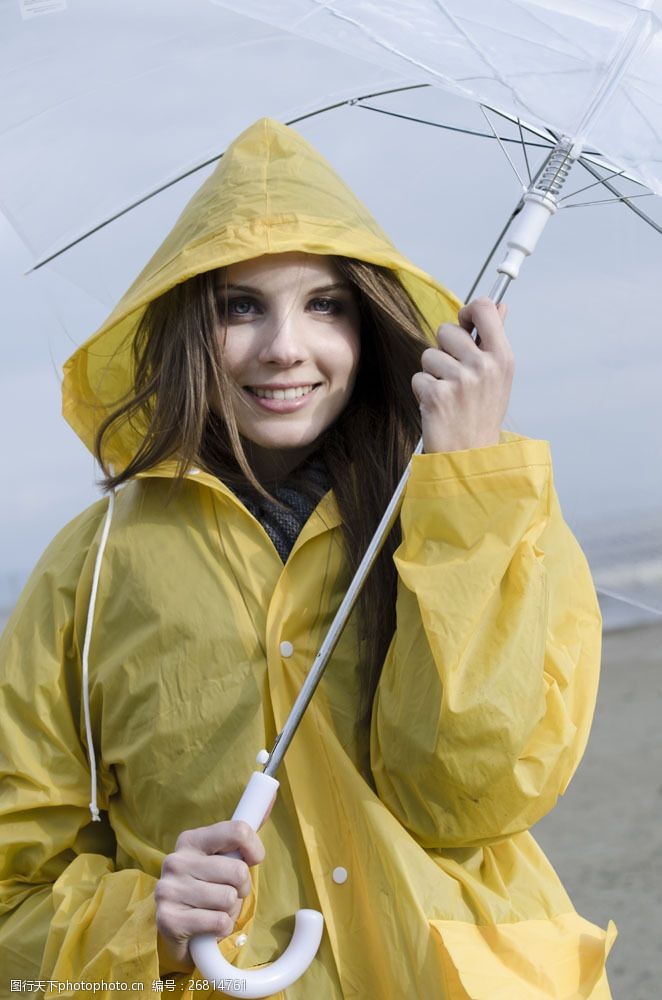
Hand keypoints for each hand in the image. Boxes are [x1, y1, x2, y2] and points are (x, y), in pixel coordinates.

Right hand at [155, 820, 264, 973]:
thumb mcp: (224, 858)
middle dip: (241, 887)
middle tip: (228, 893)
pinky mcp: (168, 920)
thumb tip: (271, 798)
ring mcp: (168, 890)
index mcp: (190, 840)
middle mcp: (175, 861)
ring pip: (228, 899)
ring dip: (230, 910)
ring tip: (214, 910)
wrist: (180, 932)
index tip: (252, 859)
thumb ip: (243, 834)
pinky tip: (208, 926)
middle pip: (238, 871)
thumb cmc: (209, 888)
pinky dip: (221, 928)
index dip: (254, 849)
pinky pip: (219, 922)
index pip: (238, 831)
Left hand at [411, 297, 513, 452]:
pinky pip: (418, 377)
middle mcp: (484, 365)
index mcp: (502, 357)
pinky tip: (437, 406)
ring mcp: (461, 380)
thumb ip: (495, 338)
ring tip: (447, 394)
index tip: (463, 326)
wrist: (470, 455)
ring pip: (428, 355)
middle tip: (454, 376)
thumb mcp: (498, 376)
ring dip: (432, 374)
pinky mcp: (437, 395)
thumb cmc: (482, 414)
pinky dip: (422, 391)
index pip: (484, 308)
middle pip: (446, 330)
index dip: (467, 312)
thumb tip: (501, 306)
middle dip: (443, 350)